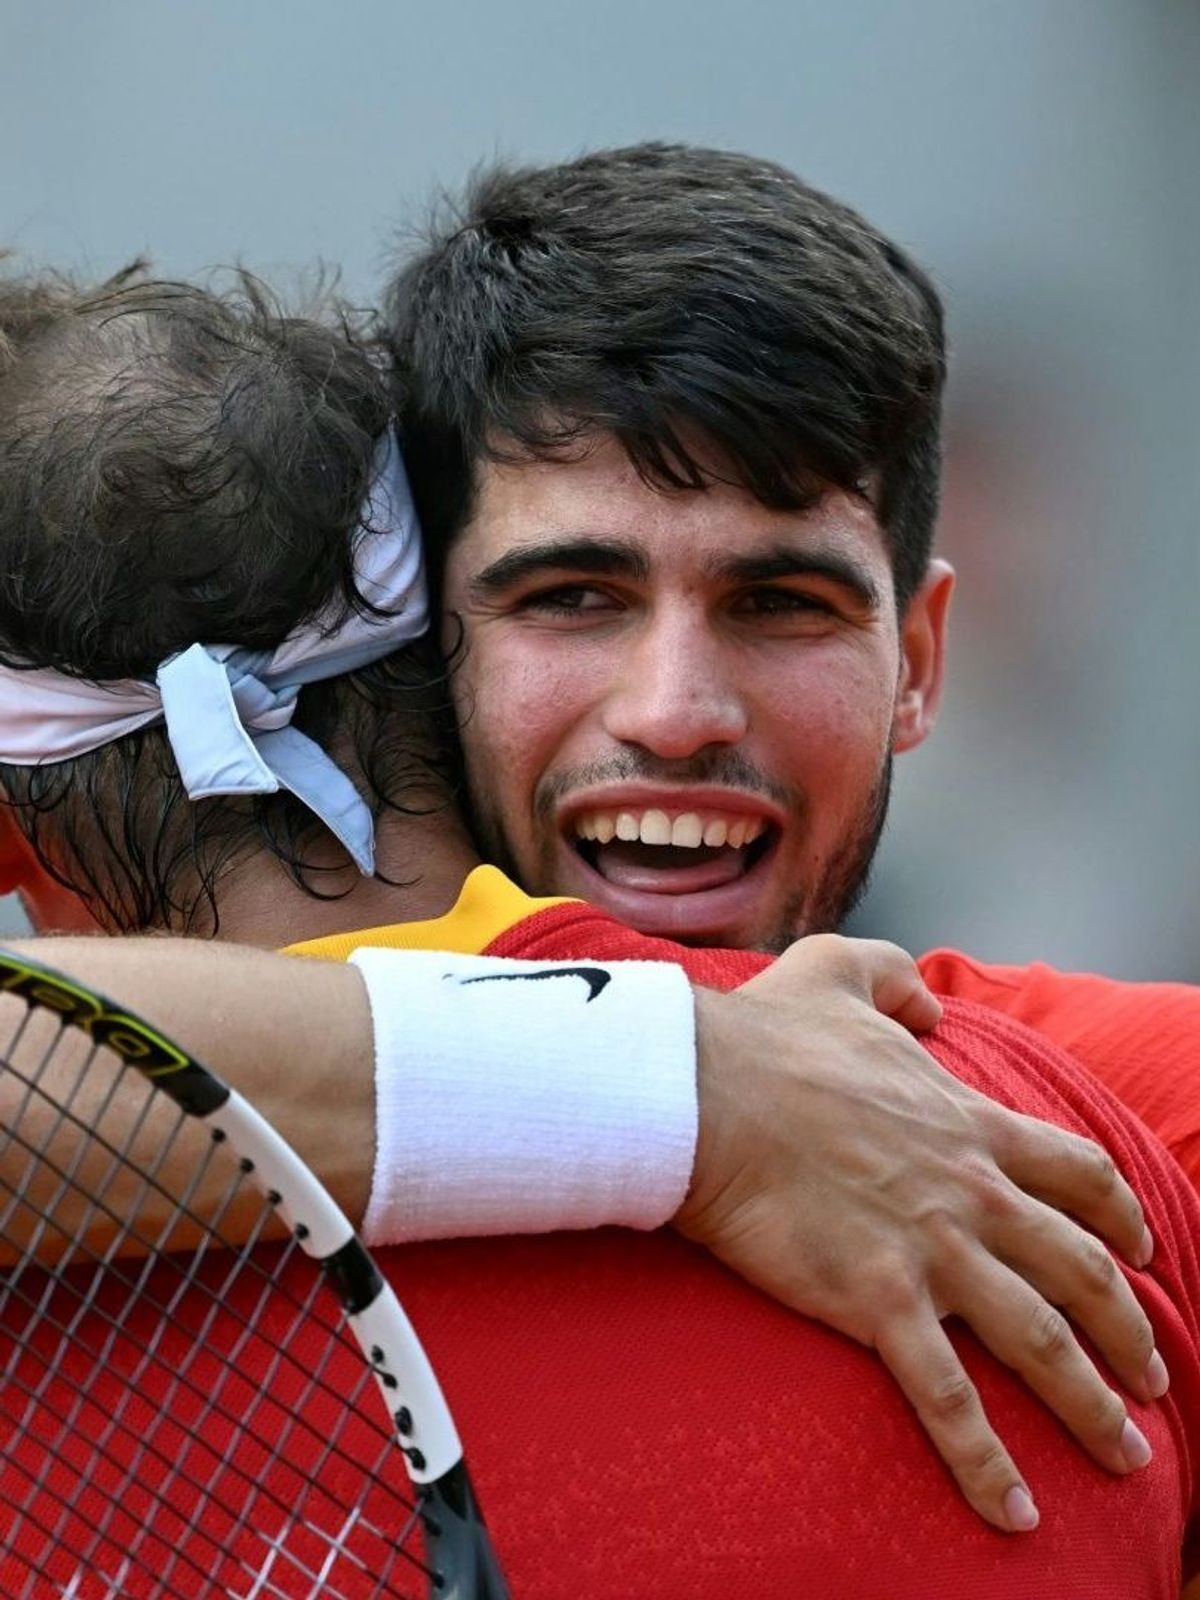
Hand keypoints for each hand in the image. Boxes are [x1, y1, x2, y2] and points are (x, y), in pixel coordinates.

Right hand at [675, 933, 1162, 1533]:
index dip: (1119, 1214)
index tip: (1141, 1247)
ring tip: (1127, 1455)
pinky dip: (988, 1464)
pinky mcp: (880, 1303)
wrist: (704, 1091)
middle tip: (1151, 1372)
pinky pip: (950, 1399)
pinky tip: (1017, 1515)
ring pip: (1043, 1342)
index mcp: (966, 1124)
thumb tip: (929, 1004)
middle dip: (1128, 1328)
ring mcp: (933, 1250)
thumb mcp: (840, 970)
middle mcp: (971, 1193)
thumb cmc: (763, 1036)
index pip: (1078, 1174)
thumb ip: (896, 976)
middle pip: (1083, 1269)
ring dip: (1094, 1405)